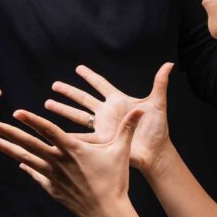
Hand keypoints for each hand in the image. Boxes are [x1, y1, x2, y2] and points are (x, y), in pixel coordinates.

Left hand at [0, 107, 143, 216]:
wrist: (107, 213)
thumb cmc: (115, 180)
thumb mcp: (121, 151)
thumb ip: (127, 127)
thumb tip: (140, 109)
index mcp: (72, 149)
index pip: (48, 131)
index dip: (32, 120)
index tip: (16, 112)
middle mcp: (58, 162)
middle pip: (28, 144)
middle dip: (8, 133)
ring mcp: (53, 176)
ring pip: (26, 159)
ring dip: (8, 149)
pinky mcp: (53, 189)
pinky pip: (36, 175)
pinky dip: (27, 168)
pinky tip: (18, 164)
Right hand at [44, 62, 173, 173]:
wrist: (156, 153)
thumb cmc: (158, 129)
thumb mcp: (158, 104)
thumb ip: (160, 83)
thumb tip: (169, 64)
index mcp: (119, 101)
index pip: (101, 84)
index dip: (90, 76)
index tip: (78, 68)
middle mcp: (108, 113)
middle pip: (84, 99)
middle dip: (69, 92)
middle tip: (54, 85)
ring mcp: (102, 127)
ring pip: (78, 116)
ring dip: (63, 110)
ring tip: (47, 103)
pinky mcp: (101, 142)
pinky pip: (82, 137)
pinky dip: (68, 136)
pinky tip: (55, 132)